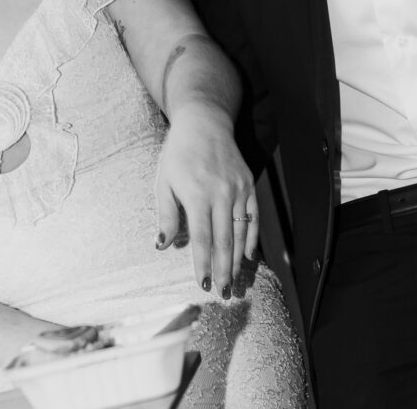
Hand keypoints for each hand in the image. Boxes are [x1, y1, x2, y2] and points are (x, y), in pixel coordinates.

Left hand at [154, 103, 257, 297]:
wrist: (204, 122)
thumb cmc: (178, 153)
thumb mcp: (164, 181)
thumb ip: (167, 215)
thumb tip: (163, 244)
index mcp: (196, 194)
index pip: (202, 238)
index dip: (203, 264)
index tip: (204, 285)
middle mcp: (220, 193)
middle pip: (224, 240)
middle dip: (224, 270)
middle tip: (224, 294)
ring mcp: (238, 189)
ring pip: (241, 232)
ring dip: (237, 260)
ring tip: (234, 281)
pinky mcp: (248, 184)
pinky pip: (253, 217)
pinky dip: (252, 238)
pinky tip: (248, 256)